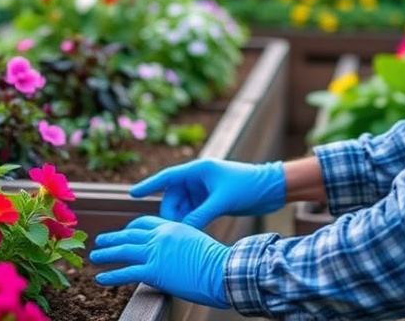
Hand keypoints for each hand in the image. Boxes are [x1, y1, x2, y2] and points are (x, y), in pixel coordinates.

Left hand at [91, 215, 230, 308]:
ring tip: (94, 257)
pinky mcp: (154, 271)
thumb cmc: (216, 260)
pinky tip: (100, 279)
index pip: (144, 222)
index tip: (122, 232)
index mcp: (171, 226)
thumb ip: (181, 242)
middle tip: (99, 240)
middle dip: (113, 237)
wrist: (222, 270)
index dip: (130, 227)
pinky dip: (111, 276)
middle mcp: (160, 236)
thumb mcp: (196, 242)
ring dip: (106, 254)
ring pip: (124, 250)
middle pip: (130, 234)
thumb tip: (176, 252)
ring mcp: (156, 252)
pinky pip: (127, 272)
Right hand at [130, 159, 285, 227]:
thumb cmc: (249, 186)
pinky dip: (190, 221)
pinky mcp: (211, 200)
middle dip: (170, 213)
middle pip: (173, 196)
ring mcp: (204, 189)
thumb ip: (201, 214)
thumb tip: (183, 230)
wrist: (272, 188)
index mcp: (198, 169)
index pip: (167, 177)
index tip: (132, 193)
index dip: (148, 185)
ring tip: (182, 234)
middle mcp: (198, 178)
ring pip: (182, 206)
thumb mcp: (222, 201)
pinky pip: (193, 211)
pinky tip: (191, 233)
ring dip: (181, 219)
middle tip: (170, 230)